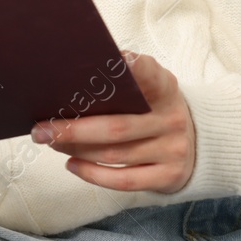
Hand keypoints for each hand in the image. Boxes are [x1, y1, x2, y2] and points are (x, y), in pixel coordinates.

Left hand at [30, 51, 194, 192]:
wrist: (199, 142)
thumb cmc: (155, 109)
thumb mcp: (151, 86)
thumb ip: (124, 79)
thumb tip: (73, 75)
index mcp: (165, 87)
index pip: (149, 73)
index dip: (131, 68)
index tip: (109, 61)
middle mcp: (171, 118)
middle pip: (116, 126)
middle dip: (73, 129)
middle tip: (40, 129)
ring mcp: (172, 149)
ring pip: (114, 154)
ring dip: (76, 149)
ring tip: (50, 142)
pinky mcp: (169, 176)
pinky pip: (124, 180)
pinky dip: (93, 174)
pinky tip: (72, 164)